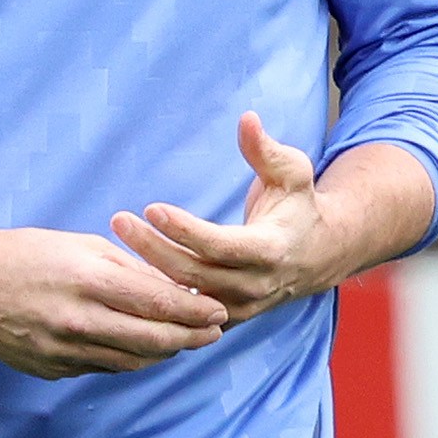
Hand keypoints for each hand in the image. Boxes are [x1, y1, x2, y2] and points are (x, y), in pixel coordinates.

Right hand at [0, 226, 228, 378]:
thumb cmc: (27, 254)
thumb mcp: (83, 246)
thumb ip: (130, 270)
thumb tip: (174, 289)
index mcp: (89, 282)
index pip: (160, 304)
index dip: (196, 312)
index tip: (219, 312)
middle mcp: (80, 322)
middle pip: (155, 341)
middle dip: (191, 338)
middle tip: (213, 333)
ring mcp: (65, 352)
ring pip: (133, 362)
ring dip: (164, 353)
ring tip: (182, 341)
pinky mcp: (53, 370)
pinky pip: (104, 369)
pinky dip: (129, 359)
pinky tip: (141, 348)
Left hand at [110, 115, 354, 326]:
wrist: (318, 255)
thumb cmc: (298, 205)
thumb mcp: (291, 172)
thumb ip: (265, 149)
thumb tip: (247, 118)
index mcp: (270, 250)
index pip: (219, 245)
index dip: (184, 230)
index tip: (151, 208)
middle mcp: (254, 285)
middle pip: (194, 274)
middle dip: (153, 248)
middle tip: (119, 221)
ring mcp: (239, 307)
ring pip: (184, 299)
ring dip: (148, 272)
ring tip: (118, 243)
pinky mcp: (226, 319)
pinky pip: (185, 315)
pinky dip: (157, 296)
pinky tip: (128, 272)